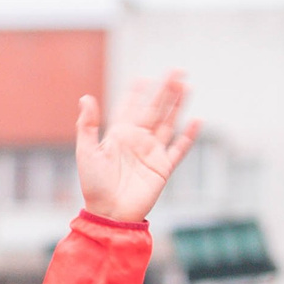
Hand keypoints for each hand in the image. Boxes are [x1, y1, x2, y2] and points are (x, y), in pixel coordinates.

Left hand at [75, 72, 199, 222]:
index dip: (136, 93)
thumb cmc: (94, 185)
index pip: (130, 108)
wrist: (109, 213)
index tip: (142, 78)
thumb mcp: (87, 152)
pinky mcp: (163, 168)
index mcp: (119, 135)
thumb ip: (87, 125)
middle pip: (155, 109)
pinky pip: (179, 149)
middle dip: (165, 90)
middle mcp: (137, 140)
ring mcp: (152, 153)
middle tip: (176, 70)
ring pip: (168, 123)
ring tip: (186, 85)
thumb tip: (85, 97)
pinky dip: (189, 136)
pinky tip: (197, 120)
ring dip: (178, 105)